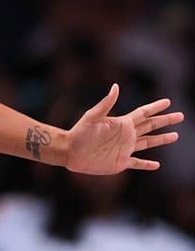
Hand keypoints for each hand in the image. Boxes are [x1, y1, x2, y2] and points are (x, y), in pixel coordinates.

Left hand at [65, 83, 183, 174]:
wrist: (69, 151)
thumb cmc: (79, 132)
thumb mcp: (93, 116)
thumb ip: (106, 103)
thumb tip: (116, 86)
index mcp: (122, 123)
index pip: (143, 113)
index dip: (155, 107)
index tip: (168, 102)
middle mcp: (126, 135)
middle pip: (150, 126)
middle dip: (165, 121)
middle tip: (180, 116)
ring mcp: (124, 149)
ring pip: (148, 143)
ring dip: (161, 139)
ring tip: (175, 136)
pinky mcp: (120, 162)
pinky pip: (137, 163)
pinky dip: (147, 164)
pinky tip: (156, 164)